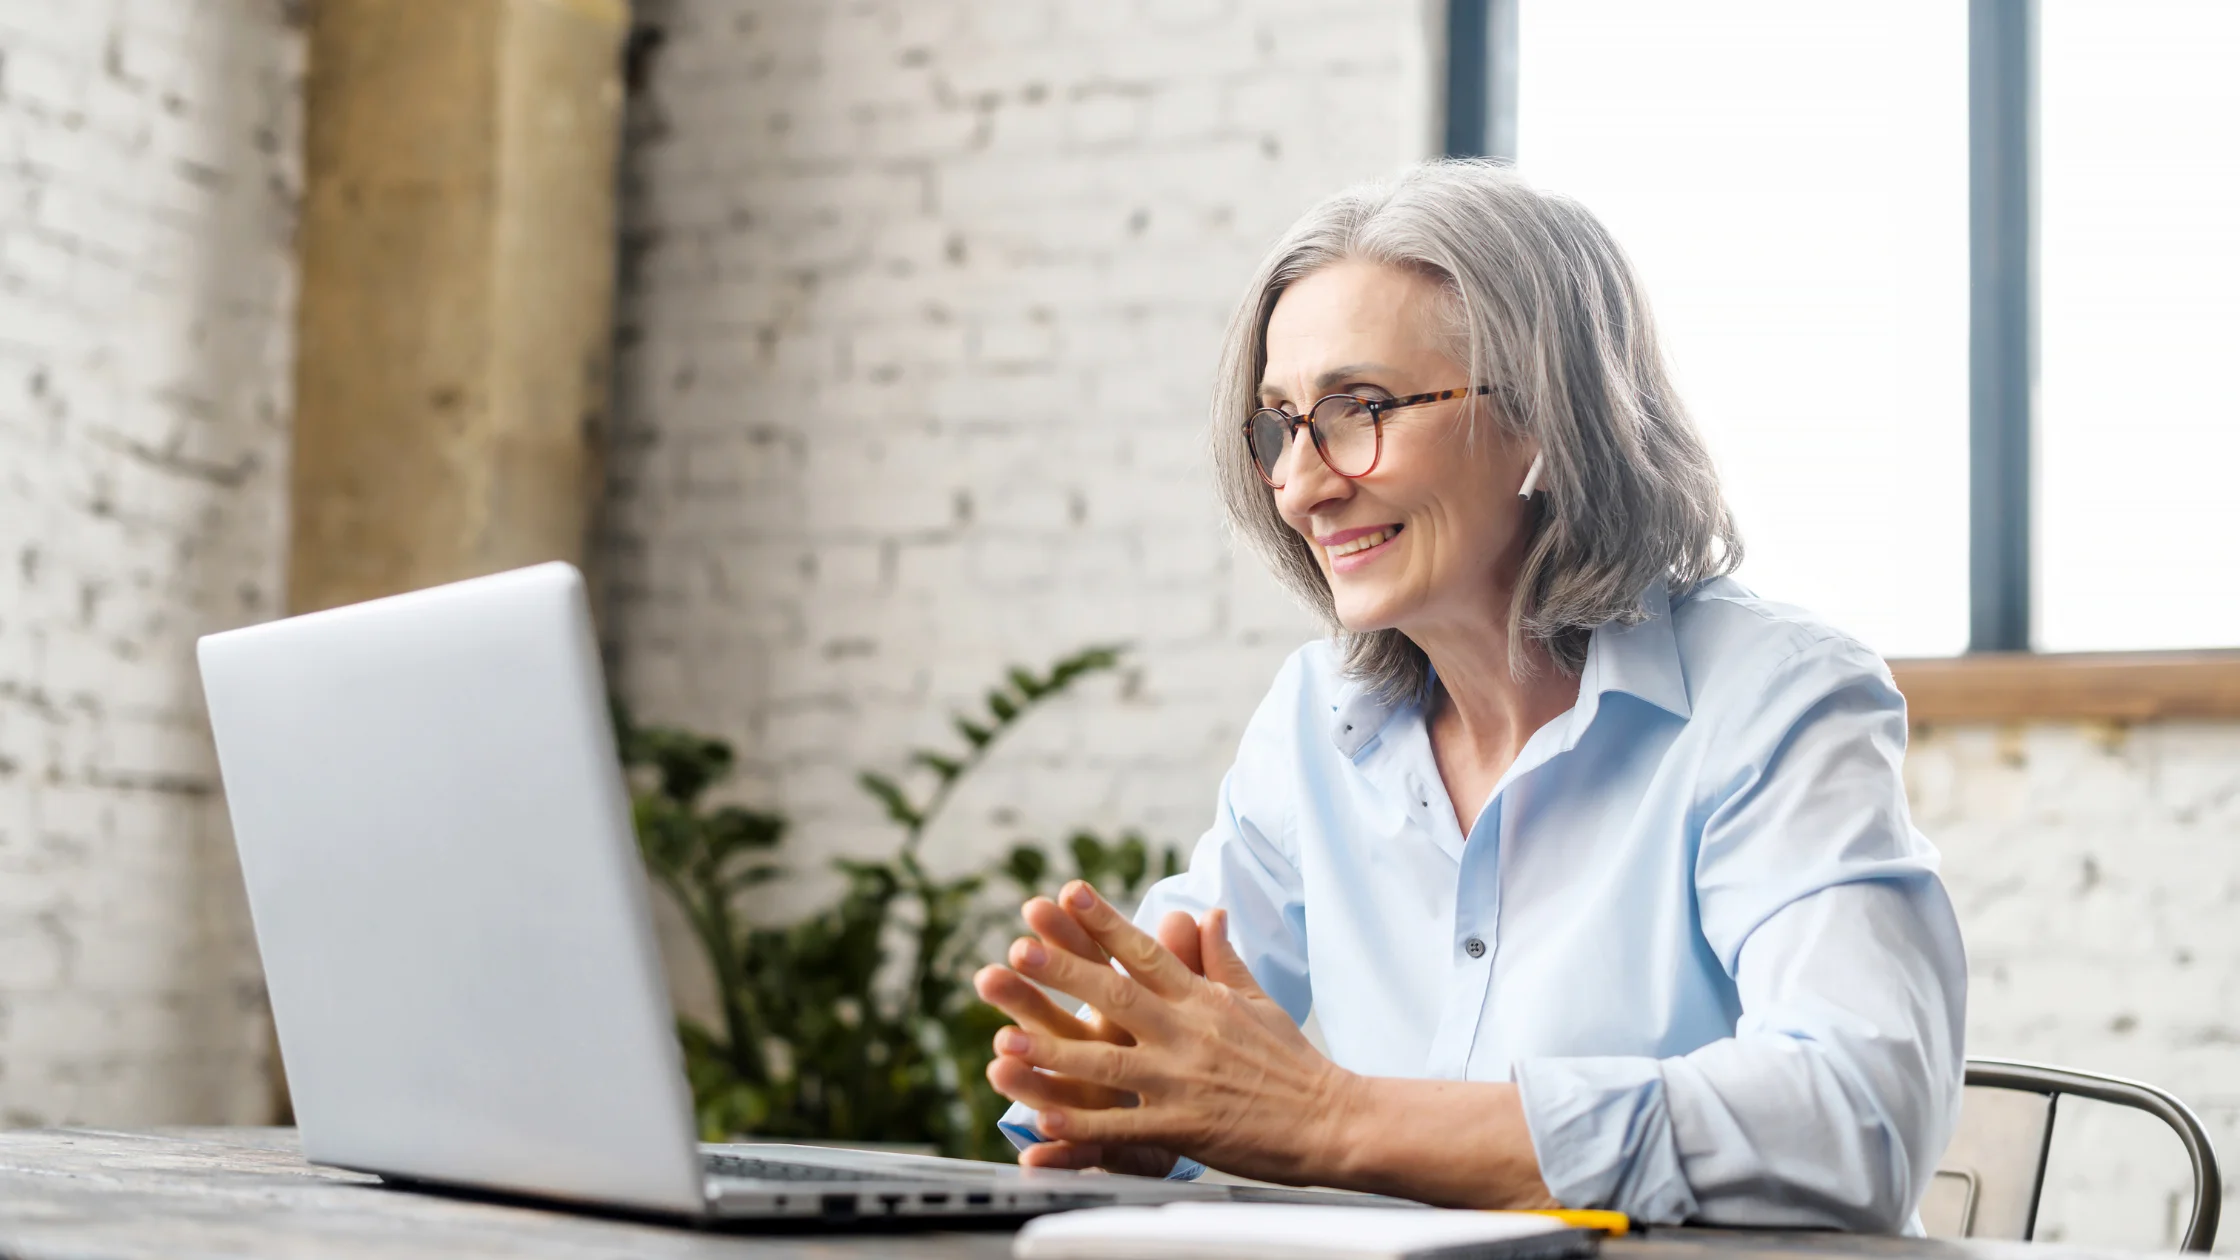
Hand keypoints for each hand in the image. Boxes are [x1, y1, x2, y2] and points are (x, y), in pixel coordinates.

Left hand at [977, 881, 1357, 1186]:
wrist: (1332, 1121)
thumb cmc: (1293, 1062)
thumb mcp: (1257, 1001)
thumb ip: (1221, 959)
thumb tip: (1207, 912)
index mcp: (1203, 1000)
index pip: (1146, 952)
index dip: (1104, 922)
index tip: (1067, 893)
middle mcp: (1188, 1034)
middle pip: (1117, 997)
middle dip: (1065, 972)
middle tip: (1019, 949)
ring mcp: (1183, 1082)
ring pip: (1109, 1063)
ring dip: (1054, 1054)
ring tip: (1005, 1042)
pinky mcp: (1184, 1128)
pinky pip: (1124, 1128)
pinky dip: (1083, 1127)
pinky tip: (1044, 1121)